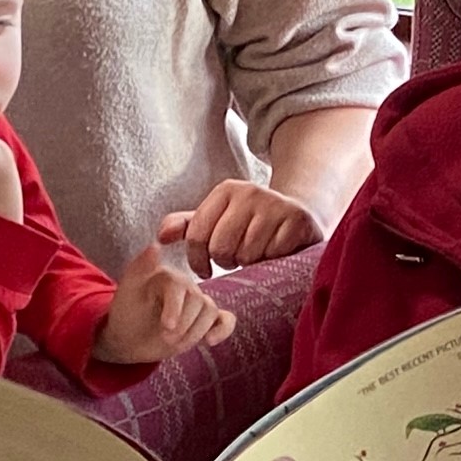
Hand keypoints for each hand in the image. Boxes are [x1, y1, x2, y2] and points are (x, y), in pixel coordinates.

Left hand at [93, 239, 236, 364]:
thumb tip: (155, 246)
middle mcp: (186, 286)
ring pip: (211, 312)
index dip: (176, 308)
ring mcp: (197, 303)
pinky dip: (222, 329)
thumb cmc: (126, 314)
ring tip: (175, 343)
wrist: (128, 338)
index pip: (180, 286)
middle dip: (184, 324)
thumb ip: (140, 267)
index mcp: (168, 276)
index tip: (167, 327)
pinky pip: (225, 320)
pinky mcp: (206, 321)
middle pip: (198, 301)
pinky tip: (210, 341)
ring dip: (195, 332)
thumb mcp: (128, 291)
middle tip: (166, 338)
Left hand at [158, 180, 324, 275]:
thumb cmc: (251, 223)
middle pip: (221, 248)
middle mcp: (250, 192)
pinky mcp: (297, 220)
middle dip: (227, 262)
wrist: (299, 215)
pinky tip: (276, 253)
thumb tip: (161, 236)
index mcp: (225, 191)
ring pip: (247, 255)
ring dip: (251, 263)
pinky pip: (273, 255)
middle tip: (236, 259)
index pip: (197, 236)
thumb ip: (188, 226)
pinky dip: (273, 261)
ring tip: (256, 255)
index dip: (198, 261)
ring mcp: (275, 205)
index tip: (206, 269)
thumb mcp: (218, 220)